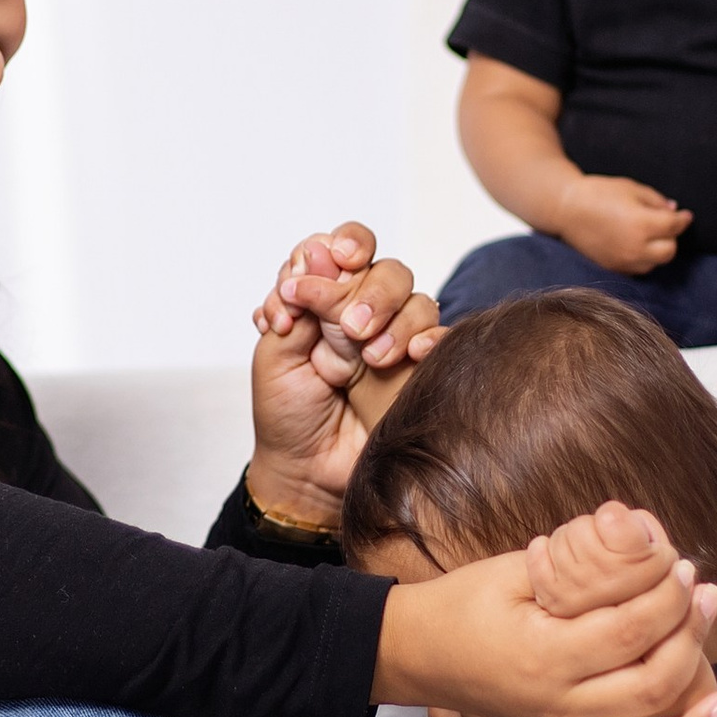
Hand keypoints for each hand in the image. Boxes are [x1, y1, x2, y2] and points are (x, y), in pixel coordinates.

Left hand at [248, 221, 442, 523]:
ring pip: (418, 300)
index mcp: (325, 300)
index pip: (345, 249)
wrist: (308, 473)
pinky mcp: (421, 370)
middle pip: (387, 271)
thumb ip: (295, 304)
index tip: (338, 257)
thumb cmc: (288, 414)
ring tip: (373, 357)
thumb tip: (313, 252)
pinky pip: (441, 337)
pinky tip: (410, 356)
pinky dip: (430, 338)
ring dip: (397, 319)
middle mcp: (364, 313)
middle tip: (350, 327)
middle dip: (371, 290)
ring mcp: (396, 340)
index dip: (347, 244)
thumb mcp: (275, 356)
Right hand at [371, 523, 716, 716]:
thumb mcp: (512, 571)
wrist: (419, 657)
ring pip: (652, 714)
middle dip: (687, 629)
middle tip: (699, 587)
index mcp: (542, 656)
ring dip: (691, 669)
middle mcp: (560, 701)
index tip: (677, 561)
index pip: (628, 628)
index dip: (664, 593)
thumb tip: (637, 533)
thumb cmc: (461, 606)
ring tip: (704, 623)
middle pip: (653, 678)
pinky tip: (714, 708)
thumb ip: (577, 560)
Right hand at [552, 171, 692, 274]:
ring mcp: (624, 260)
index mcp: (642, 224)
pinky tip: (636, 244)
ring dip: (658, 250)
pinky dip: (643, 258)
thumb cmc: (598, 193)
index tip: (685, 215)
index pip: (674, 226)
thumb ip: (656, 201)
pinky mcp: (613, 267)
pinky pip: (638, 268)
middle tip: (666, 225)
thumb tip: (673, 210)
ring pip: (655, 263)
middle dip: (671, 237)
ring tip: (649, 235)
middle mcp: (635, 247)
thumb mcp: (631, 188)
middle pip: (670, 250)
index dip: (683, 219)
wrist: (565, 209)